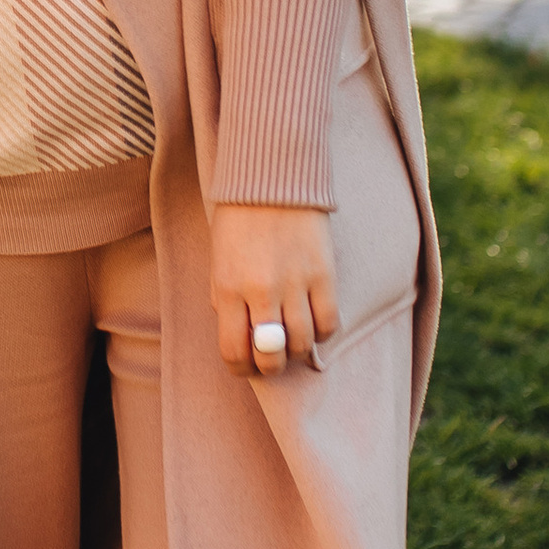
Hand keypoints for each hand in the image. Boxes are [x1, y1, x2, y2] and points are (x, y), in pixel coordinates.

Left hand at [207, 204, 337, 379]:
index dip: (242, 369)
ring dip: (298, 350)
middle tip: (273, 359)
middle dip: (272, 366)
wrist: (272, 179)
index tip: (247, 367)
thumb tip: (241, 337)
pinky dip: (322, 331)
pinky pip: (328, 322)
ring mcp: (295, 284)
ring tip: (293, 338)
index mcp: (229, 289)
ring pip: (303, 344)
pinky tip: (314, 322)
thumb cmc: (239, 221)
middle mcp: (261, 291)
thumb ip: (226, 300)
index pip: (235, 352)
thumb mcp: (219, 262)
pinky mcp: (324, 274)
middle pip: (272, 356)